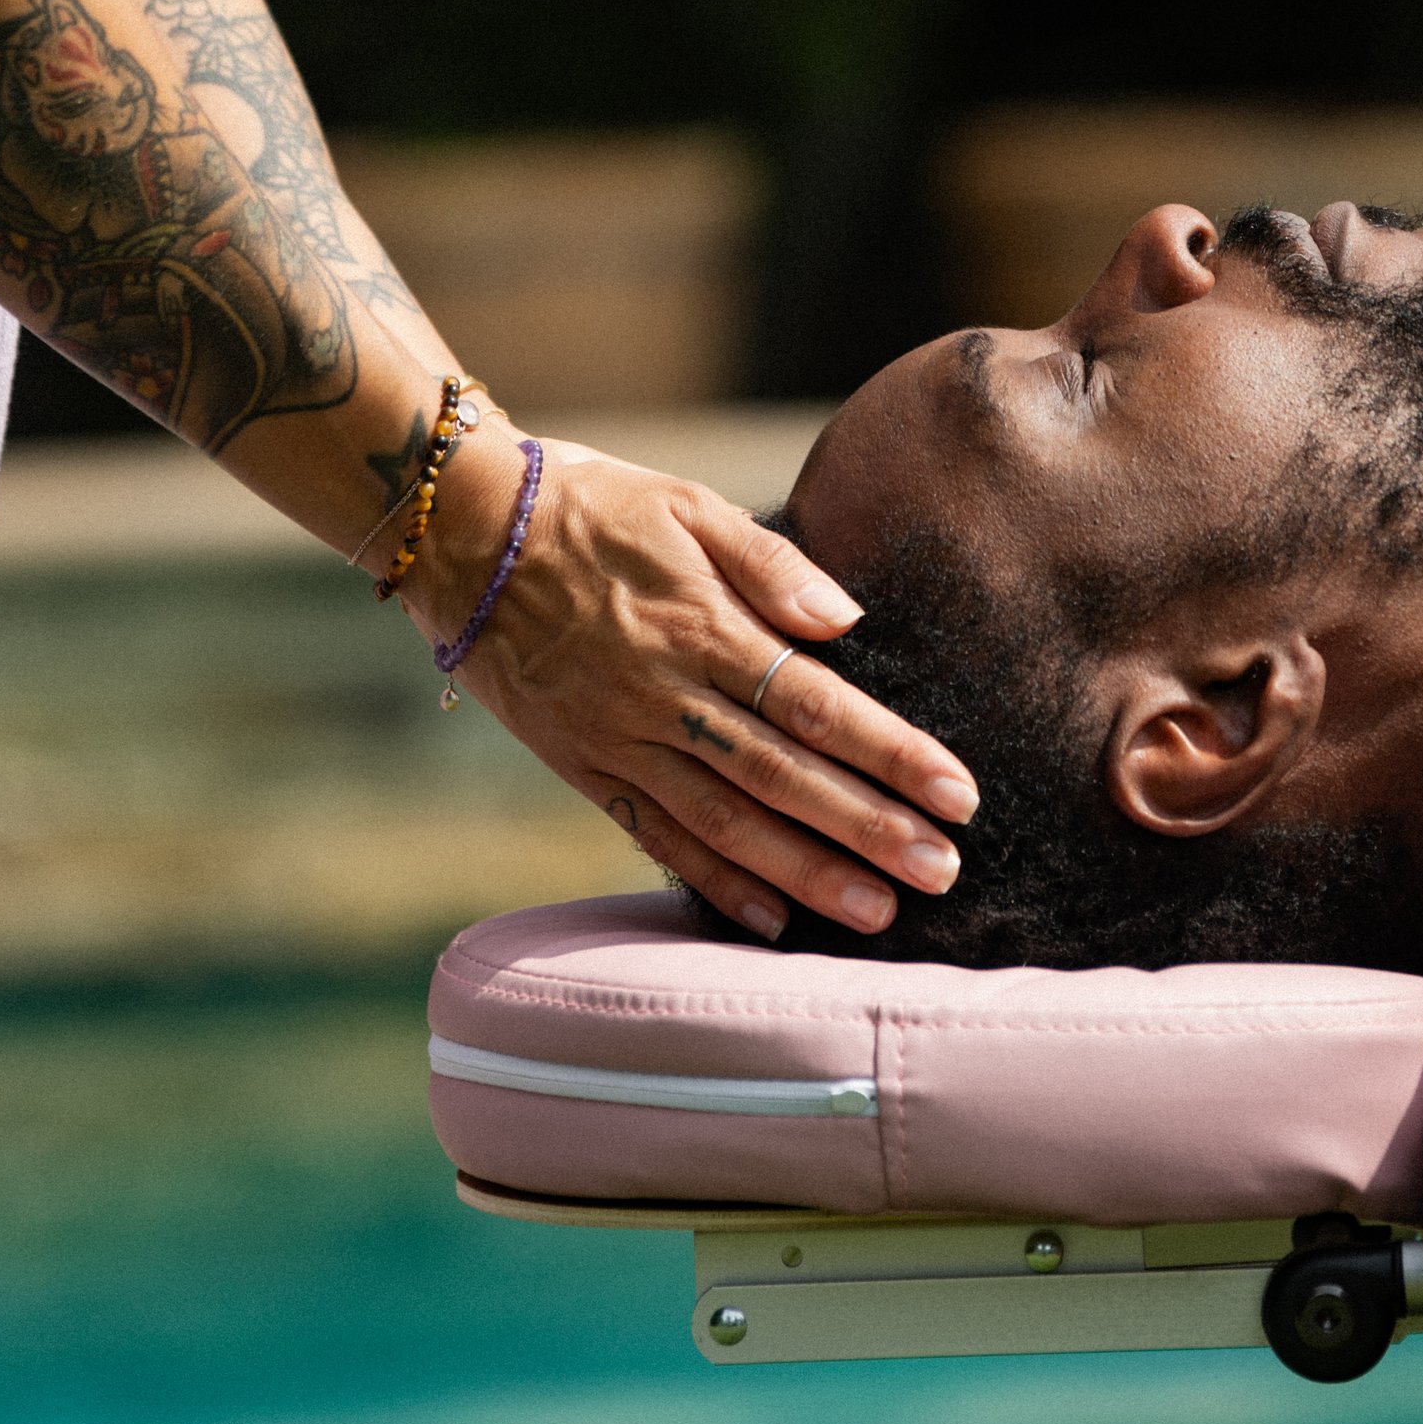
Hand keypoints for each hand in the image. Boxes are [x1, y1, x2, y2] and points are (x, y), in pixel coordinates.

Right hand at [408, 432, 978, 938]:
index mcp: (702, 626)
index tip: (958, 794)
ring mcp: (621, 740)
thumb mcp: (685, 504)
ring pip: (727, 822)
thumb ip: (770, 563)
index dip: (892, 754)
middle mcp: (665, 696)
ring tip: (878, 912)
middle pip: (784, 777)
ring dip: (807, 873)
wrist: (464, 535)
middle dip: (869, 829)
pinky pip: (657, 838)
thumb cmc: (591, 506)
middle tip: (942, 872)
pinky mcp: (584, 769)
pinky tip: (773, 920)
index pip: (818, 705)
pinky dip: (715, 884)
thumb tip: (845, 621)